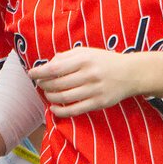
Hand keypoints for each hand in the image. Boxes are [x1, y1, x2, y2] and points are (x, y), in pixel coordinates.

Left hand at [29, 47, 156, 117]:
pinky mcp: (98, 103)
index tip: (31, 74)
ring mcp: (94, 90)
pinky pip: (75, 110)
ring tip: (47, 94)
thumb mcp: (87, 52)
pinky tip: (54, 109)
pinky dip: (61, 111)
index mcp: (84, 59)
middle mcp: (89, 74)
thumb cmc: (105, 61)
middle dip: (44, 85)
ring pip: (64, 97)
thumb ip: (67, 56)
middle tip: (40, 84)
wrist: (131, 73)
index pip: (55, 68)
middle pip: (57, 84)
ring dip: (50, 97)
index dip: (39, 72)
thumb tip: (47, 65)